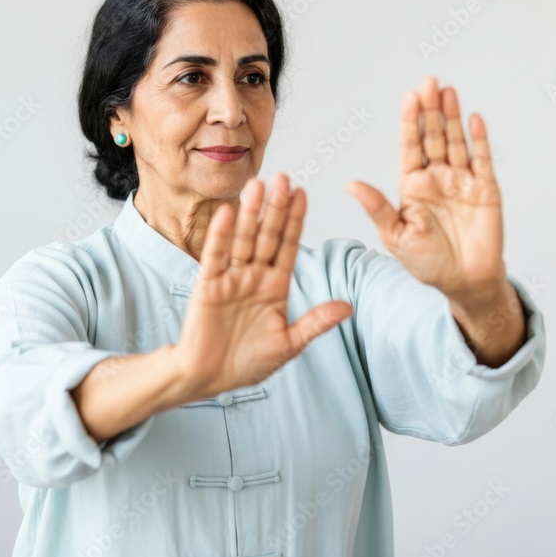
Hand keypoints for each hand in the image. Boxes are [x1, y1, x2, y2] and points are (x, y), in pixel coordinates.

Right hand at [173, 172, 353, 398]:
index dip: (295, 220)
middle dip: (276, 208)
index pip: (288, 246)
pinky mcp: (208, 286)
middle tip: (283, 177)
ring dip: (250, 213)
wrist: (209, 378)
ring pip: (243, 240)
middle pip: (267, 235)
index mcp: (275, 286)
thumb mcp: (288, 344)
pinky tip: (227, 214)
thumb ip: (315, 323)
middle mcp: (254, 277)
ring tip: (257, 185)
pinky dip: (221, 236)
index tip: (303, 193)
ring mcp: (231, 279)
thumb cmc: (247, 363)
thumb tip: (347, 307)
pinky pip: (216, 257)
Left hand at [345, 76, 507, 307]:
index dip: (410, 121)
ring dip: (453, 118)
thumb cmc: (426, 261)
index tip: (410, 97)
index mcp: (412, 185)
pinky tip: (474, 120)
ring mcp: (462, 181)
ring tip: (448, 92)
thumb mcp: (395, 236)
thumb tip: (351, 184)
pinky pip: (483, 160)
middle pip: (433, 136)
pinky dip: (480, 140)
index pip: (410, 146)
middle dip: (431, 110)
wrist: (463, 282)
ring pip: (456, 142)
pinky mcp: (486, 190)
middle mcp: (437, 177)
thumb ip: (377, 207)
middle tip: (429, 83)